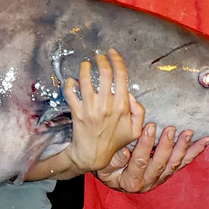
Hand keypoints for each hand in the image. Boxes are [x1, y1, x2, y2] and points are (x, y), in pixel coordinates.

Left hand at [64, 49, 144, 172]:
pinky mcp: (77, 113)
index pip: (121, 76)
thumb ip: (138, 111)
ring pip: (86, 80)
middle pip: (105, 73)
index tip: (112, 52)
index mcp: (122, 106)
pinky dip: (70, 84)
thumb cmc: (114, 141)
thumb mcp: (135, 130)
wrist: (93, 155)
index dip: (117, 60)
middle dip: (101, 60)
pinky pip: (71, 93)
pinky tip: (72, 80)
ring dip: (85, 68)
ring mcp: (91, 109)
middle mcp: (107, 105)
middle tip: (98, 56)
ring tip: (85, 64)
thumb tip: (129, 94)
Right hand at [94, 124, 208, 192]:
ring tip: (189, 133)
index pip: (140, 162)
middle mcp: (148, 182)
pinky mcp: (168, 173)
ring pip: (175, 164)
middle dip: (167, 145)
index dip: (146, 145)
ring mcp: (161, 178)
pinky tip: (206, 141)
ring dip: (184, 148)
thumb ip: (113, 160)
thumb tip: (125, 151)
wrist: (113, 179)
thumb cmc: (106, 170)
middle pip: (161, 164)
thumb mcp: (103, 167)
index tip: (149, 127)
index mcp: (131, 181)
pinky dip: (195, 151)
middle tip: (171, 129)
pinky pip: (184, 162)